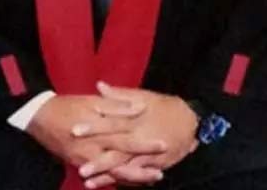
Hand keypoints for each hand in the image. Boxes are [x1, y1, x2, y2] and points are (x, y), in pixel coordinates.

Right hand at [26, 93, 166, 182]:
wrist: (38, 118)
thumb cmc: (66, 106)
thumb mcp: (90, 101)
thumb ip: (115, 105)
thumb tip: (140, 107)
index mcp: (97, 129)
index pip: (125, 136)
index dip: (144, 142)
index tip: (163, 144)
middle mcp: (92, 147)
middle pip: (121, 160)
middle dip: (141, 168)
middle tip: (160, 172)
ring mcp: (84, 159)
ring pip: (111, 173)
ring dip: (131, 178)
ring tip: (149, 180)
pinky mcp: (78, 164)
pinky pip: (99, 176)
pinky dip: (114, 180)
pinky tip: (128, 182)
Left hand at [75, 82, 199, 187]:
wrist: (191, 121)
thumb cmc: (163, 106)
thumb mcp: (142, 96)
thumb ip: (119, 94)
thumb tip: (99, 86)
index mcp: (133, 120)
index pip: (109, 123)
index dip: (92, 127)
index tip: (74, 131)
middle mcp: (139, 139)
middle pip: (116, 151)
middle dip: (98, 161)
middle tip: (81, 169)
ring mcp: (147, 155)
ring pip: (125, 167)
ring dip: (107, 176)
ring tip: (89, 182)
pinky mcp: (155, 164)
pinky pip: (137, 174)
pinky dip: (124, 180)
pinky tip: (109, 185)